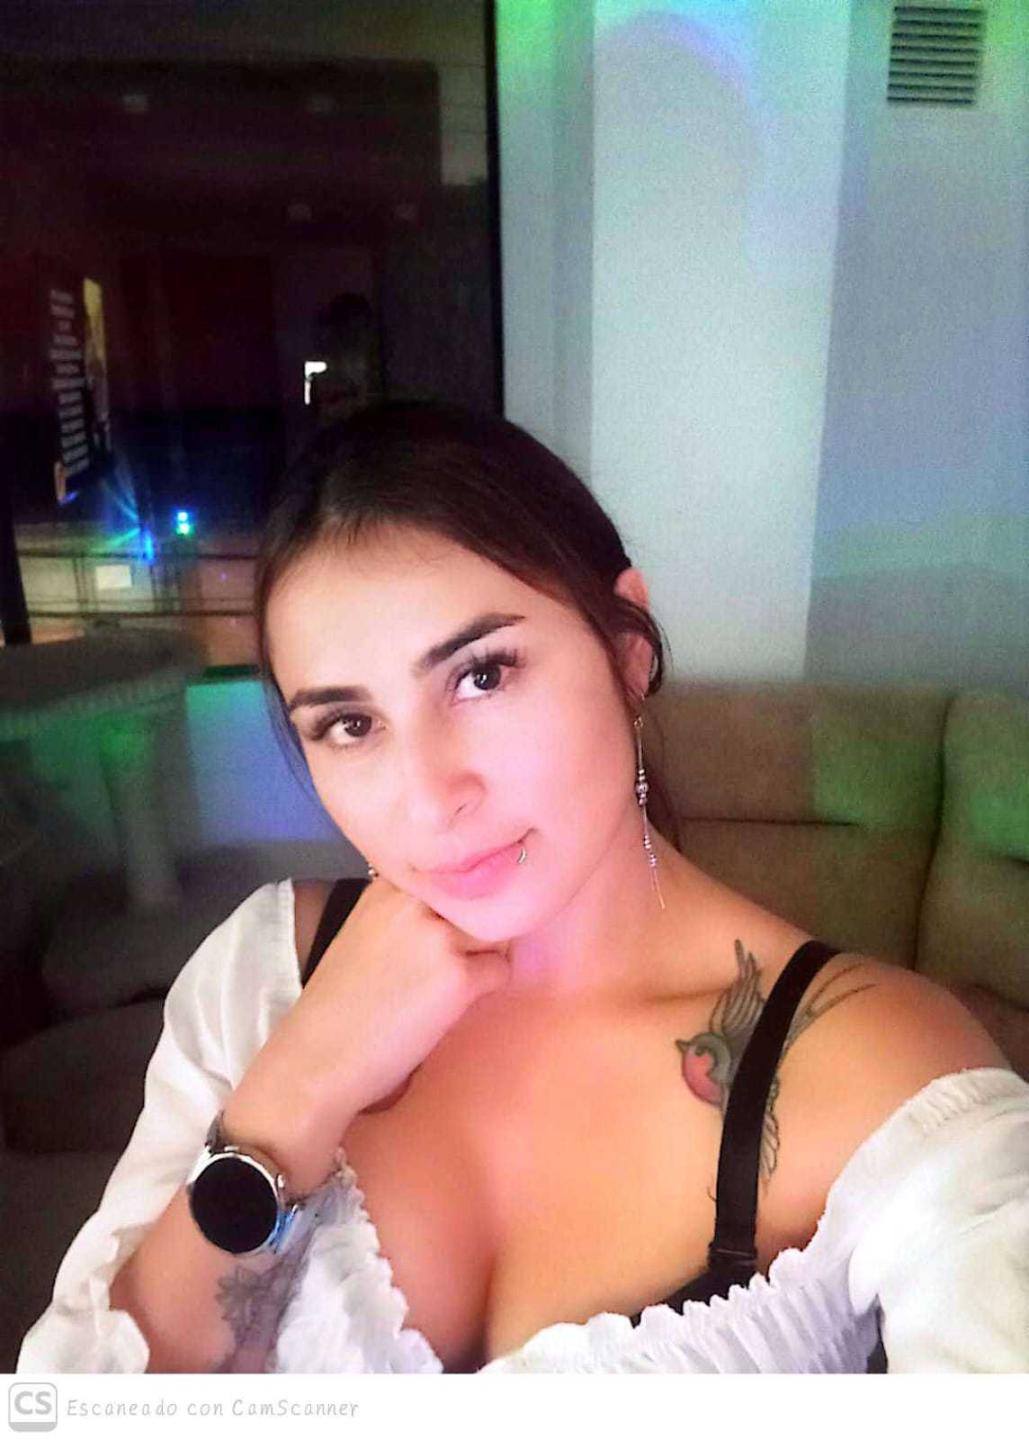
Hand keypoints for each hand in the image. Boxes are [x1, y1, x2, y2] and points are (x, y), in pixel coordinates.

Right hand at [227, 875, 512, 1152]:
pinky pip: (500, 971)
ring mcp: (439, 937)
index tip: (452, 923)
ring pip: (497, 932)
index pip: (451, 874)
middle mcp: (414, 902)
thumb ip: (407, 914)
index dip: (459, 899)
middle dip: (477, 926)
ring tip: (450, 985)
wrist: (317, 1060)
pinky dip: (485, 989)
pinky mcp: (459, 976)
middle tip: (453, 961)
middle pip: (480, 898)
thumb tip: (461, 910)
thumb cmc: (339, 1006)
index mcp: (388, 887)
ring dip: (484, 956)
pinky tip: (450, 1007)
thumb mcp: (366, 934)